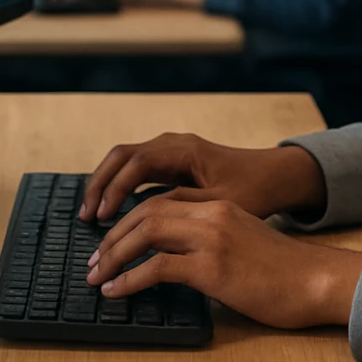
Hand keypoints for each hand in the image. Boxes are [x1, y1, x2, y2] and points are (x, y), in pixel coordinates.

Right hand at [80, 133, 325, 221]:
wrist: (276, 177)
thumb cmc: (253, 190)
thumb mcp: (219, 204)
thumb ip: (181, 206)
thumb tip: (142, 217)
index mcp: (184, 150)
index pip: (136, 163)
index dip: (115, 189)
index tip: (102, 216)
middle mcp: (173, 145)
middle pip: (122, 156)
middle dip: (100, 184)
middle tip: (85, 216)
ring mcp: (172, 151)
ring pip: (126, 161)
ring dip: (107, 184)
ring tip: (92, 215)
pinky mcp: (173, 163)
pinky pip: (137, 169)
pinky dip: (120, 186)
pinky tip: (112, 210)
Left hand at [85, 197, 361, 328]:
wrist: (317, 280)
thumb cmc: (284, 271)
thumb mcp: (243, 243)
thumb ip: (211, 242)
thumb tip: (179, 261)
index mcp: (218, 206)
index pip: (160, 200)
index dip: (129, 219)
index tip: (110, 241)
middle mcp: (211, 214)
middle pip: (146, 211)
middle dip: (113, 235)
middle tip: (94, 260)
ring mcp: (211, 238)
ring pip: (146, 233)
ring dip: (113, 254)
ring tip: (97, 275)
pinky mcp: (212, 267)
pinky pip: (157, 268)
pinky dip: (129, 279)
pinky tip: (116, 291)